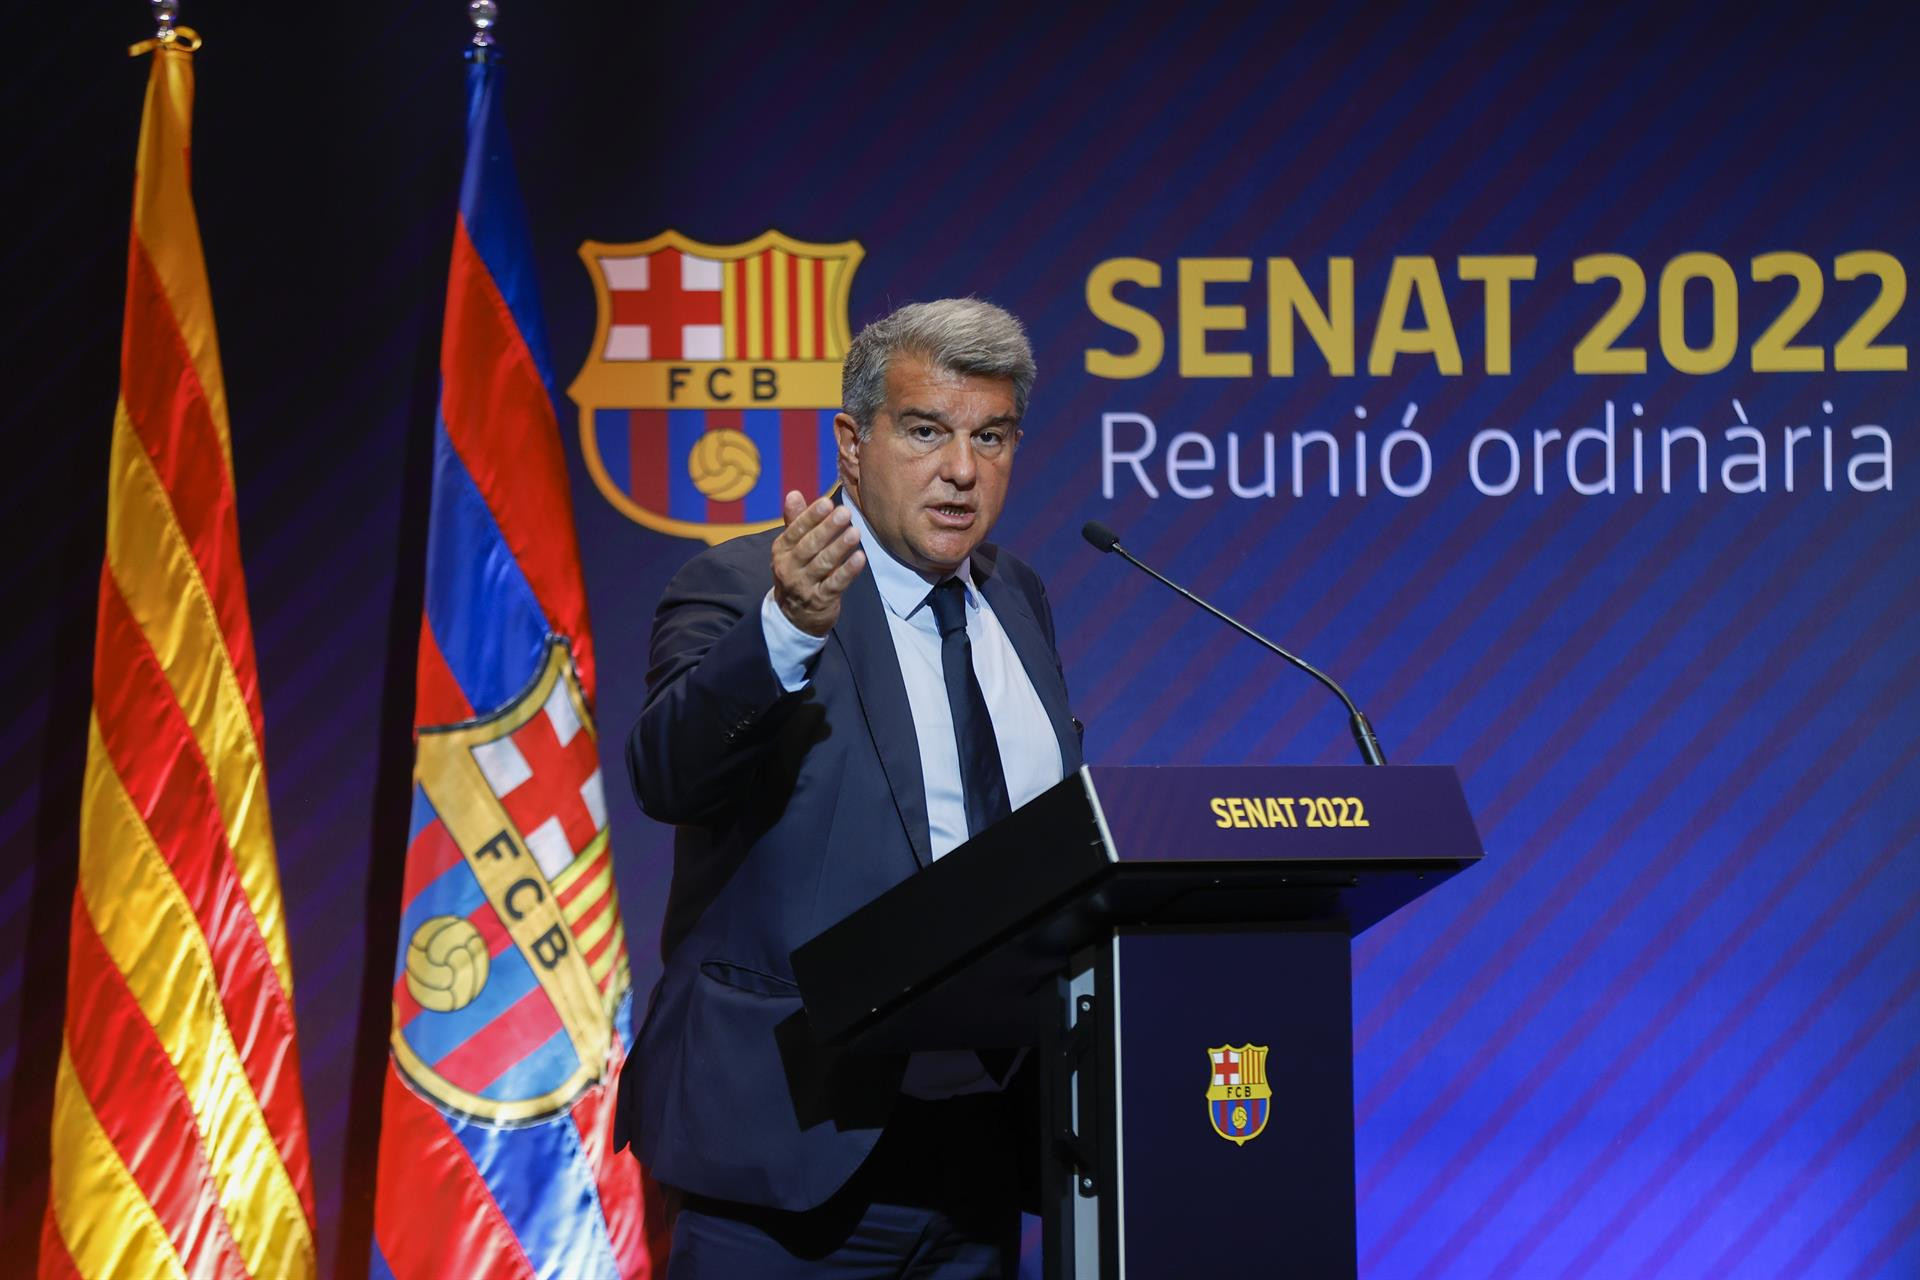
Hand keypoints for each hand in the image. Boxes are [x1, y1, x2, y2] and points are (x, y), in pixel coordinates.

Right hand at [772, 491, 865, 635]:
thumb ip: (795, 521)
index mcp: (781, 551)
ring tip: (855, 533)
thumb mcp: (792, 548)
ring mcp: (803, 586)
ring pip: (823, 564)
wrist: (794, 616)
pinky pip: (835, 584)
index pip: (795, 530)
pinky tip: (860, 558)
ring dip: (839, 548)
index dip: (811, 516)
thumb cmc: (798, 572)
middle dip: (827, 529)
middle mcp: (789, 568)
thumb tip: (794, 493)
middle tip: (845, 513)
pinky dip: (848, 571)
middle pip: (809, 546)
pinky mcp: (820, 601)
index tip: (827, 502)